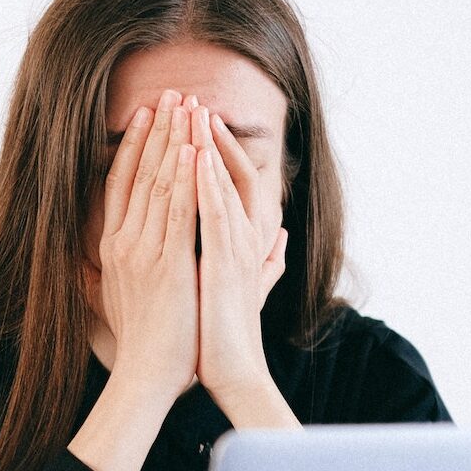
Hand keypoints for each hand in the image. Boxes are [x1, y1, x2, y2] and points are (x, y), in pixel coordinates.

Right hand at [92, 88, 199, 403]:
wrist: (147, 376)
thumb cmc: (143, 343)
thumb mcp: (121, 298)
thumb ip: (116, 271)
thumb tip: (101, 258)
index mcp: (114, 247)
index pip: (122, 183)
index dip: (135, 145)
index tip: (149, 114)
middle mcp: (123, 243)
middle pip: (139, 173)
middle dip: (158, 130)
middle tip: (172, 92)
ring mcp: (144, 252)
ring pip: (158, 184)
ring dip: (174, 140)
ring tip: (186, 105)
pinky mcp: (167, 265)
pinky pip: (177, 212)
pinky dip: (185, 178)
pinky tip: (194, 149)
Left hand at [188, 99, 288, 402]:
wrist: (233, 373)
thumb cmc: (228, 336)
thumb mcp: (244, 288)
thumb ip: (265, 262)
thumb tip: (282, 240)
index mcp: (244, 241)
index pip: (231, 182)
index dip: (214, 149)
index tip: (193, 120)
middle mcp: (245, 239)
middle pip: (227, 172)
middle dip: (207, 134)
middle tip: (188, 97)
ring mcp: (237, 250)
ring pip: (222, 185)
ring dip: (207, 146)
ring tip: (191, 110)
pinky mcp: (224, 265)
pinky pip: (214, 215)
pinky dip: (205, 184)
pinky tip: (193, 156)